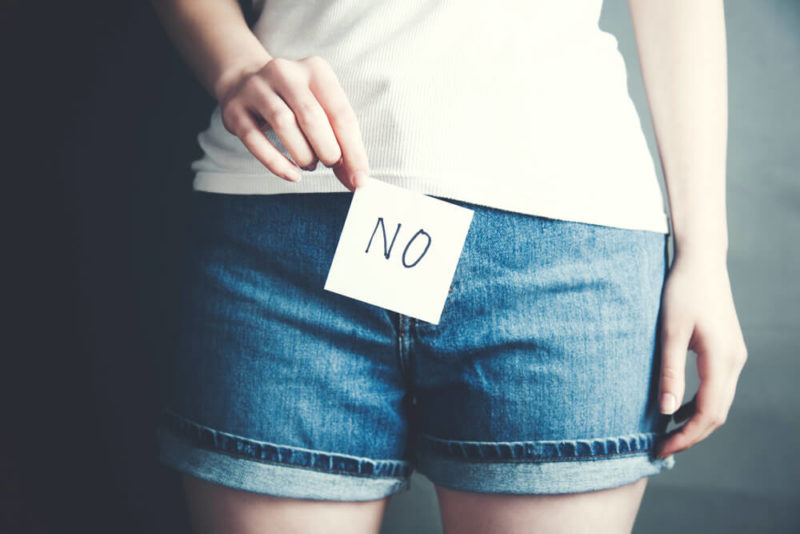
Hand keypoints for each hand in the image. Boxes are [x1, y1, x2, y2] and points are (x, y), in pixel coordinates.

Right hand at [216, 56, 368, 191]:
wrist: (244, 80)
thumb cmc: (294, 102)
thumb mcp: (321, 110)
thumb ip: (340, 142)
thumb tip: (355, 178)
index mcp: (316, 70)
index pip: (341, 113)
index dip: (353, 150)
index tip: (359, 179)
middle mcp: (285, 73)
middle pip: (311, 116)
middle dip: (327, 149)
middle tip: (330, 164)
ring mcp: (256, 89)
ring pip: (284, 124)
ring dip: (303, 153)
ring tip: (311, 164)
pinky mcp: (235, 109)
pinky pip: (255, 140)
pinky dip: (277, 163)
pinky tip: (292, 174)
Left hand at [655, 251, 747, 458]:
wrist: (701, 262)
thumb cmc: (682, 291)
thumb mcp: (670, 332)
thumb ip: (670, 372)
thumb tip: (667, 411)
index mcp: (722, 360)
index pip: (709, 413)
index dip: (686, 436)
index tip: (661, 448)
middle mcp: (735, 362)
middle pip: (718, 414)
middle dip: (691, 435)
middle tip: (661, 447)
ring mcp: (735, 356)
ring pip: (720, 402)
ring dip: (697, 421)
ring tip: (667, 432)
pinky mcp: (728, 350)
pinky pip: (718, 388)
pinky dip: (700, 403)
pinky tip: (678, 406)